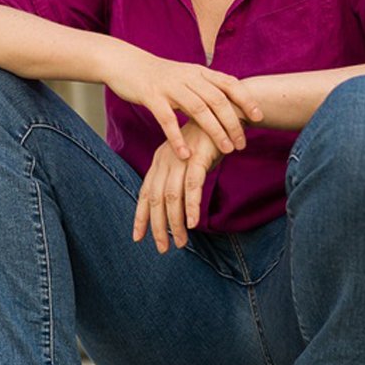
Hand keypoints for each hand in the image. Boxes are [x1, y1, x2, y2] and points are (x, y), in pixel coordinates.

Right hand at [102, 44, 262, 159]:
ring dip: (214, 131)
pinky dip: (177, 138)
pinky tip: (185, 155)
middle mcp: (188, 77)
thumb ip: (205, 87)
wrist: (126, 63)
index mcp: (199, 72)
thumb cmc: (159, 76)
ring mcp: (169, 86)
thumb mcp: (186, 76)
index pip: (229, 83)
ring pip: (197, 109)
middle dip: (233, 122)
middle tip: (242, 144)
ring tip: (225, 150)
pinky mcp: (151, 96)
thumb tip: (229, 104)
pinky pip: (166, 119)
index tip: (258, 117)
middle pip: (217, 100)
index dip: (245, 99)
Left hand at [133, 122, 222, 252]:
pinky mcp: (198, 158)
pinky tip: (192, 223)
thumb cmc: (207, 143)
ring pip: (172, 197)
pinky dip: (191, 206)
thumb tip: (177, 209)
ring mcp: (180, 159)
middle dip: (158, 227)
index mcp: (159, 162)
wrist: (225, 115)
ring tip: (181, 243)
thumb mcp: (187, 162)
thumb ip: (179, 181)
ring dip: (175, 223)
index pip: (145, 194)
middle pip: (155, 200)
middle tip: (163, 249)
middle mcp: (165, 161)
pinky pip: (192, 186)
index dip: (141, 217)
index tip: (139, 238)